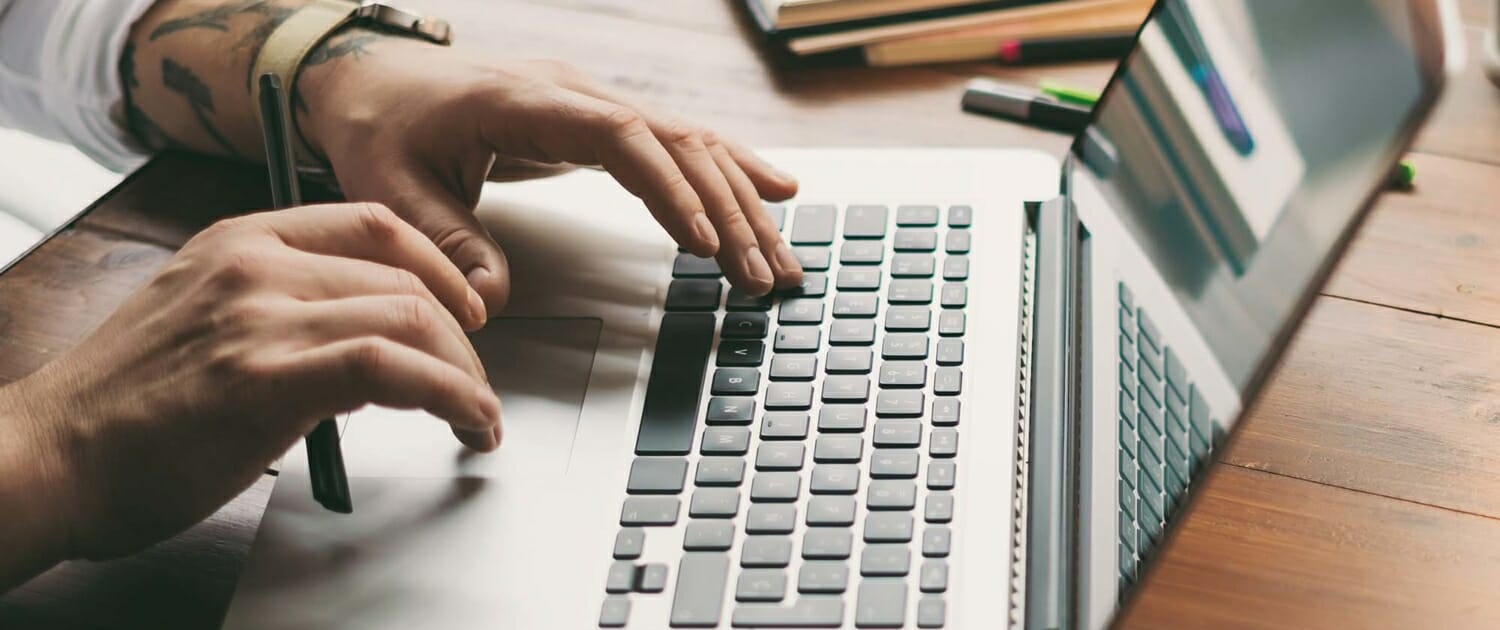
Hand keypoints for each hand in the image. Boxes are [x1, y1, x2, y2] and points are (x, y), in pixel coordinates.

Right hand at [0, 203, 499, 560]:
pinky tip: (466, 419)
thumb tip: (364, 337)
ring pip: (410, 317)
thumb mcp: (203, 319)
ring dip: (466, 373)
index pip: (375, 224)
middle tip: (474, 382)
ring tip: (477, 414)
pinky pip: (392, 367)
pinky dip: (450, 394)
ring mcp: (260, 317)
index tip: (469, 310)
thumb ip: (279, 307)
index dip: (442, 268)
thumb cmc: (124, 406)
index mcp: (239, 240)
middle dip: (462, 337)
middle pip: (405, 277)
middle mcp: (254, 265)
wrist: (50, 457)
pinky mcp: (266, 378)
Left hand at [296, 37, 804, 313]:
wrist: (369, 77)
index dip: (669, 189)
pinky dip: (729, 171)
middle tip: (764, 276)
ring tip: (782, 260)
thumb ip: (444, 243)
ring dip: (741, 201)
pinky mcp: (600, 122)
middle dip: (729, 211)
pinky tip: (774, 192)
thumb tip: (493, 301)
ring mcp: (593, 103)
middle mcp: (574, 93)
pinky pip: (678, 142)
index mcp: (526, 101)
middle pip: (675, 142)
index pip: (619, 138)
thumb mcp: (391, 190)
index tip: (705, 243)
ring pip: (690, 143)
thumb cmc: (382, 126)